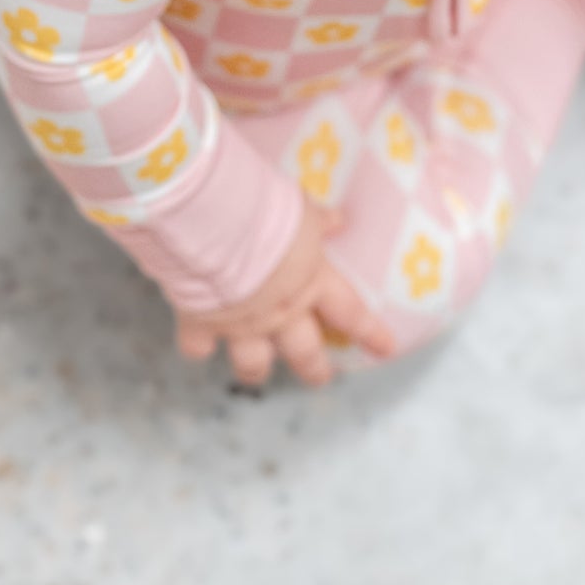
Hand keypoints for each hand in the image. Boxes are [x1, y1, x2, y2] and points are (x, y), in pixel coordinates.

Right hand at [174, 200, 395, 387]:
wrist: (214, 222)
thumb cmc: (265, 207)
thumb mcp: (301, 208)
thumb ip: (319, 221)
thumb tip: (339, 220)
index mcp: (311, 282)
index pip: (350, 313)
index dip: (369, 333)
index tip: (385, 349)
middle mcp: (280, 312)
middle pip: (304, 352)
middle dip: (314, 368)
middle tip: (321, 378)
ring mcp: (241, 323)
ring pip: (253, 363)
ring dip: (256, 369)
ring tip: (258, 373)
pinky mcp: (201, 322)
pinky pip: (198, 346)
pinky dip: (199, 346)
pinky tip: (200, 345)